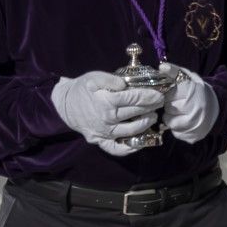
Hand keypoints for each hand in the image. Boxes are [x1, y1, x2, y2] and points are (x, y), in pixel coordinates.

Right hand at [50, 71, 164, 154]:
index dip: (150, 96)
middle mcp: (107, 119)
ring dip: (146, 124)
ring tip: (153, 116)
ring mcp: (105, 133)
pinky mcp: (101, 141)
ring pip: (132, 131)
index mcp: (106, 102)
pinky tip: (142, 141)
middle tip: (161, 102)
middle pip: (136, 114)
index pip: (135, 99)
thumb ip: (111, 79)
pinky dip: (131, 148)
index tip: (160, 94)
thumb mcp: (94, 77)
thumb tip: (126, 84)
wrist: (65, 105)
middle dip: (152, 107)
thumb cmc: (82, 88)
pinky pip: (118, 149)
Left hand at [156, 63, 218, 143]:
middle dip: (168, 104)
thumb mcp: (190, 78)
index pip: (170, 92)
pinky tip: (183, 120)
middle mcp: (195, 110)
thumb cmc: (199, 92)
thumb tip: (161, 67)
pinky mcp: (191, 137)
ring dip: (170, 116)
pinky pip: (174, 132)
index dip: (167, 91)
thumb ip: (175, 72)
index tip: (168, 90)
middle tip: (176, 101)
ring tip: (179, 111)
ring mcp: (193, 126)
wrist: (216, 111)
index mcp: (194, 93)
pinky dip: (176, 126)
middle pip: (168, 107)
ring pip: (168, 121)